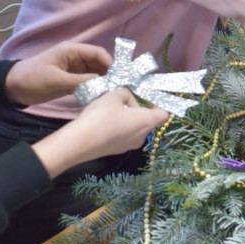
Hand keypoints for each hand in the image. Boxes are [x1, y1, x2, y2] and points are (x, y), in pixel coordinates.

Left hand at [5, 41, 111, 104]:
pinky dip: (94, 89)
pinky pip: (88, 83)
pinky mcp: (71, 81)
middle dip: (109, 74)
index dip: (110, 63)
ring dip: (102, 82)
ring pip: (95, 74)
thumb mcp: (56, 80)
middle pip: (99, 64)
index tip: (119, 78)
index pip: (98, 53)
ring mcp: (74, 71)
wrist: (12, 87)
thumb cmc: (33, 78)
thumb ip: (80, 80)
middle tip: (118, 88)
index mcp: (72, 51)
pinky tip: (100, 97)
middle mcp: (76, 59)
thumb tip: (103, 82)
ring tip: (111, 94)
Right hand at [31, 89, 169, 177]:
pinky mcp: (117, 150)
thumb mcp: (113, 96)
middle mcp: (142, 136)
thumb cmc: (101, 116)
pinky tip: (103, 121)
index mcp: (146, 122)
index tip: (146, 96)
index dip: (158, 104)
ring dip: (127, 117)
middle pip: (147, 120)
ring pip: (135, 128)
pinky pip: (124, 135)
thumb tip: (126, 98)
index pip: (164, 115)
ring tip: (110, 109)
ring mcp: (130, 146)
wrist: (80, 142)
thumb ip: (124, 93)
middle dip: (137, 108)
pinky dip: (119, 127)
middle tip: (121, 99)